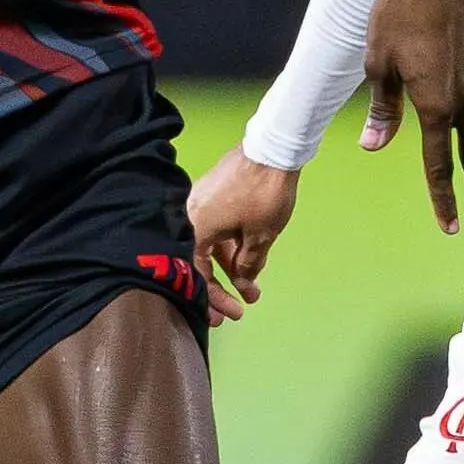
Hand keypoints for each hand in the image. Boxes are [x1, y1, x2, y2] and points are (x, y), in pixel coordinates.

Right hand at [187, 152, 304, 321]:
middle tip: (235, 309)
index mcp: (194, 227)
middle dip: (220, 287)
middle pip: (199, 261)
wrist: (273, 149)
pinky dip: (230, 246)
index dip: (213, 297)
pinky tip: (247, 260)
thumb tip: (243, 283)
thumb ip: (248, 265)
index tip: (231, 314)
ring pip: (210, 245)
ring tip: (251, 286)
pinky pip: (216, 229)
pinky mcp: (214, 194)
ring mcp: (201, 202)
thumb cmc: (263, 193)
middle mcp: (190, 215)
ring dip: (230, 267)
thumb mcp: (260, 238)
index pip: (196, 273)